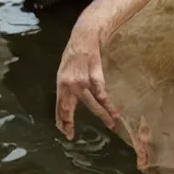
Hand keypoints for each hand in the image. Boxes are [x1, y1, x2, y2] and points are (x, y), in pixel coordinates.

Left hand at [55, 15, 119, 139]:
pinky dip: (109, 105)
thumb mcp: (64, 69)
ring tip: (110, 124)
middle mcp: (69, 84)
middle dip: (70, 124)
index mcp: (61, 82)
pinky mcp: (95, 76)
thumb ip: (66, 85)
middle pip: (68, 109)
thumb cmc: (74, 53)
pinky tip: (115, 112)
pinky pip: (102, 95)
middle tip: (71, 136)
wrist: (84, 36)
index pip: (59, 105)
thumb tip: (68, 101)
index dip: (60, 119)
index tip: (63, 131)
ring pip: (91, 105)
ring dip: (102, 116)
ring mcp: (82, 81)